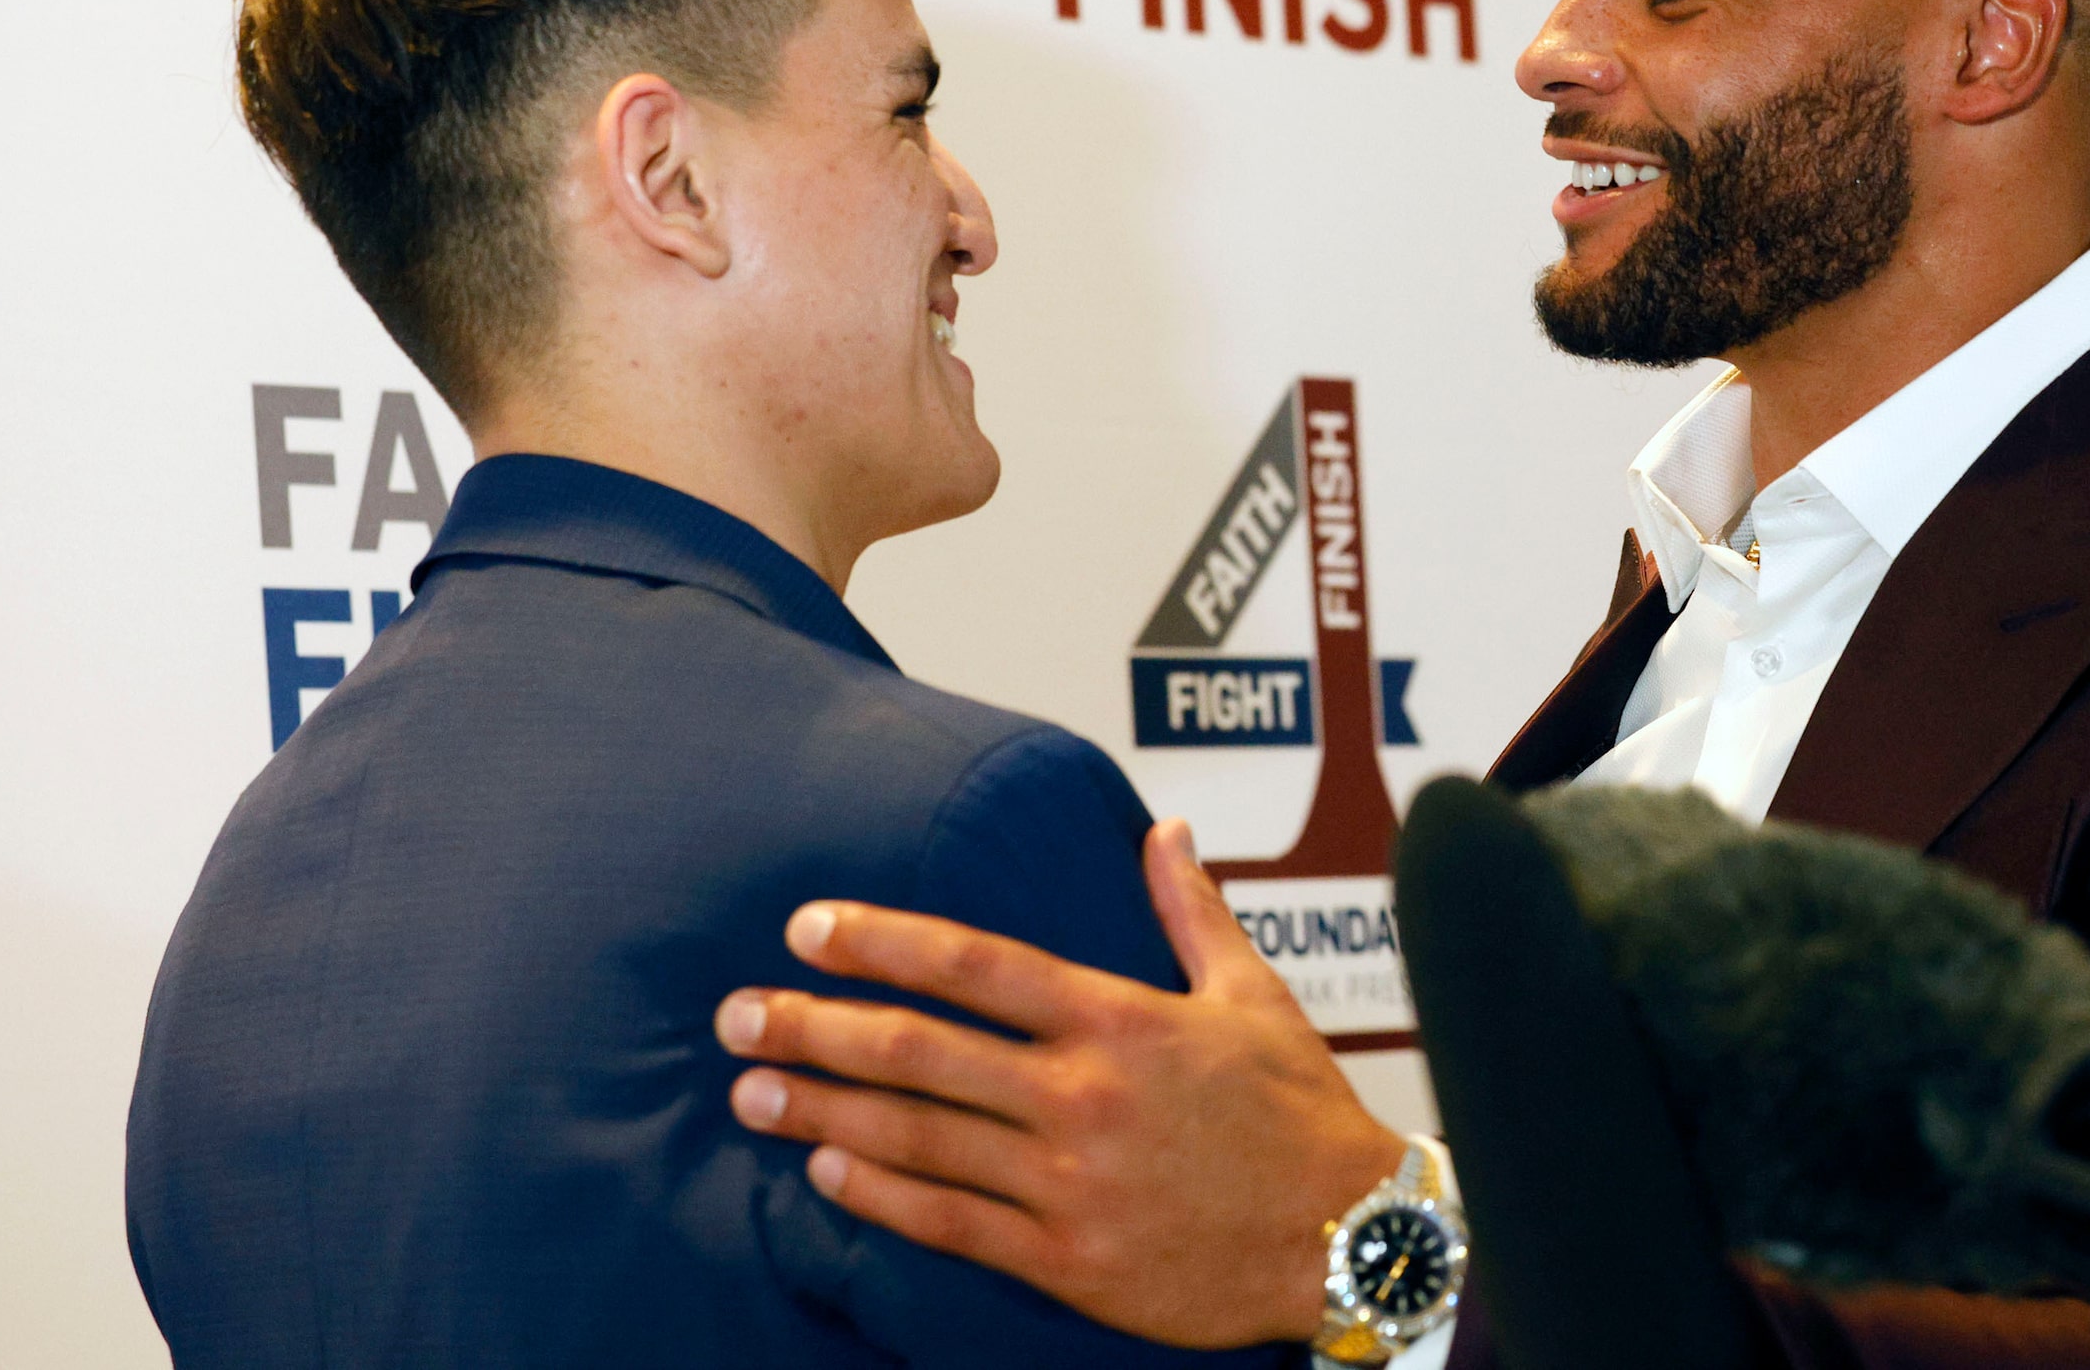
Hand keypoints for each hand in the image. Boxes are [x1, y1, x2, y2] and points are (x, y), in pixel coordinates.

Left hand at [715, 817, 1404, 1348]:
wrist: (1351, 1237)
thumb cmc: (1300, 1112)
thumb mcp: (1252, 994)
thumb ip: (1191, 909)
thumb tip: (1163, 828)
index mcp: (1119, 1018)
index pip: (976, 963)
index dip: (882, 939)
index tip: (809, 925)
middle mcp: (1082, 1094)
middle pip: (921, 1049)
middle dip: (817, 1025)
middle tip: (738, 1013)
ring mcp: (1069, 1181)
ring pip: (919, 1138)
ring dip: (823, 1110)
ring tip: (751, 1091)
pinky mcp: (1069, 1260)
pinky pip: (952, 1224)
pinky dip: (880, 1196)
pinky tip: (825, 1171)